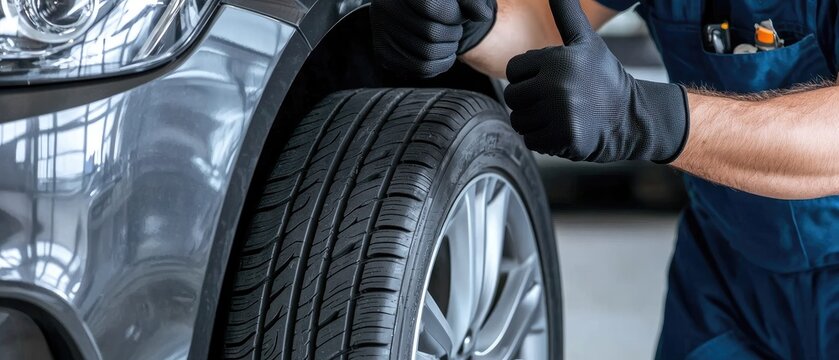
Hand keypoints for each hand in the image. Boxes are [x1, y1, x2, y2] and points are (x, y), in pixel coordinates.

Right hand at [371, 0, 496, 77]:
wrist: (412, 8)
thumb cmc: (438, 0)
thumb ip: (470, 0)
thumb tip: (481, 14)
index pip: (432, 8)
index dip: (454, 16)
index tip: (458, 16)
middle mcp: (386, 8)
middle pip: (431, 33)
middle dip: (452, 36)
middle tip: (454, 31)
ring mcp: (382, 32)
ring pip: (425, 55)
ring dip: (446, 52)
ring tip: (447, 43)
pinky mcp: (383, 53)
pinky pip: (417, 70)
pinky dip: (436, 66)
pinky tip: (439, 55)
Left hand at [504, 0, 688, 162]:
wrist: (633, 118)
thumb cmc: (604, 79)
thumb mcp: (587, 42)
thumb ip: (567, 14)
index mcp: (557, 59)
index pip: (513, 70)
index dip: (529, 77)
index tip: (552, 80)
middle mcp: (557, 85)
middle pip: (513, 97)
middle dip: (530, 101)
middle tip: (557, 101)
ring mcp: (561, 114)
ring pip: (519, 121)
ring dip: (536, 122)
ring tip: (562, 115)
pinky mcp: (565, 139)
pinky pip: (532, 142)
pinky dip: (545, 141)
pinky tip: (565, 130)